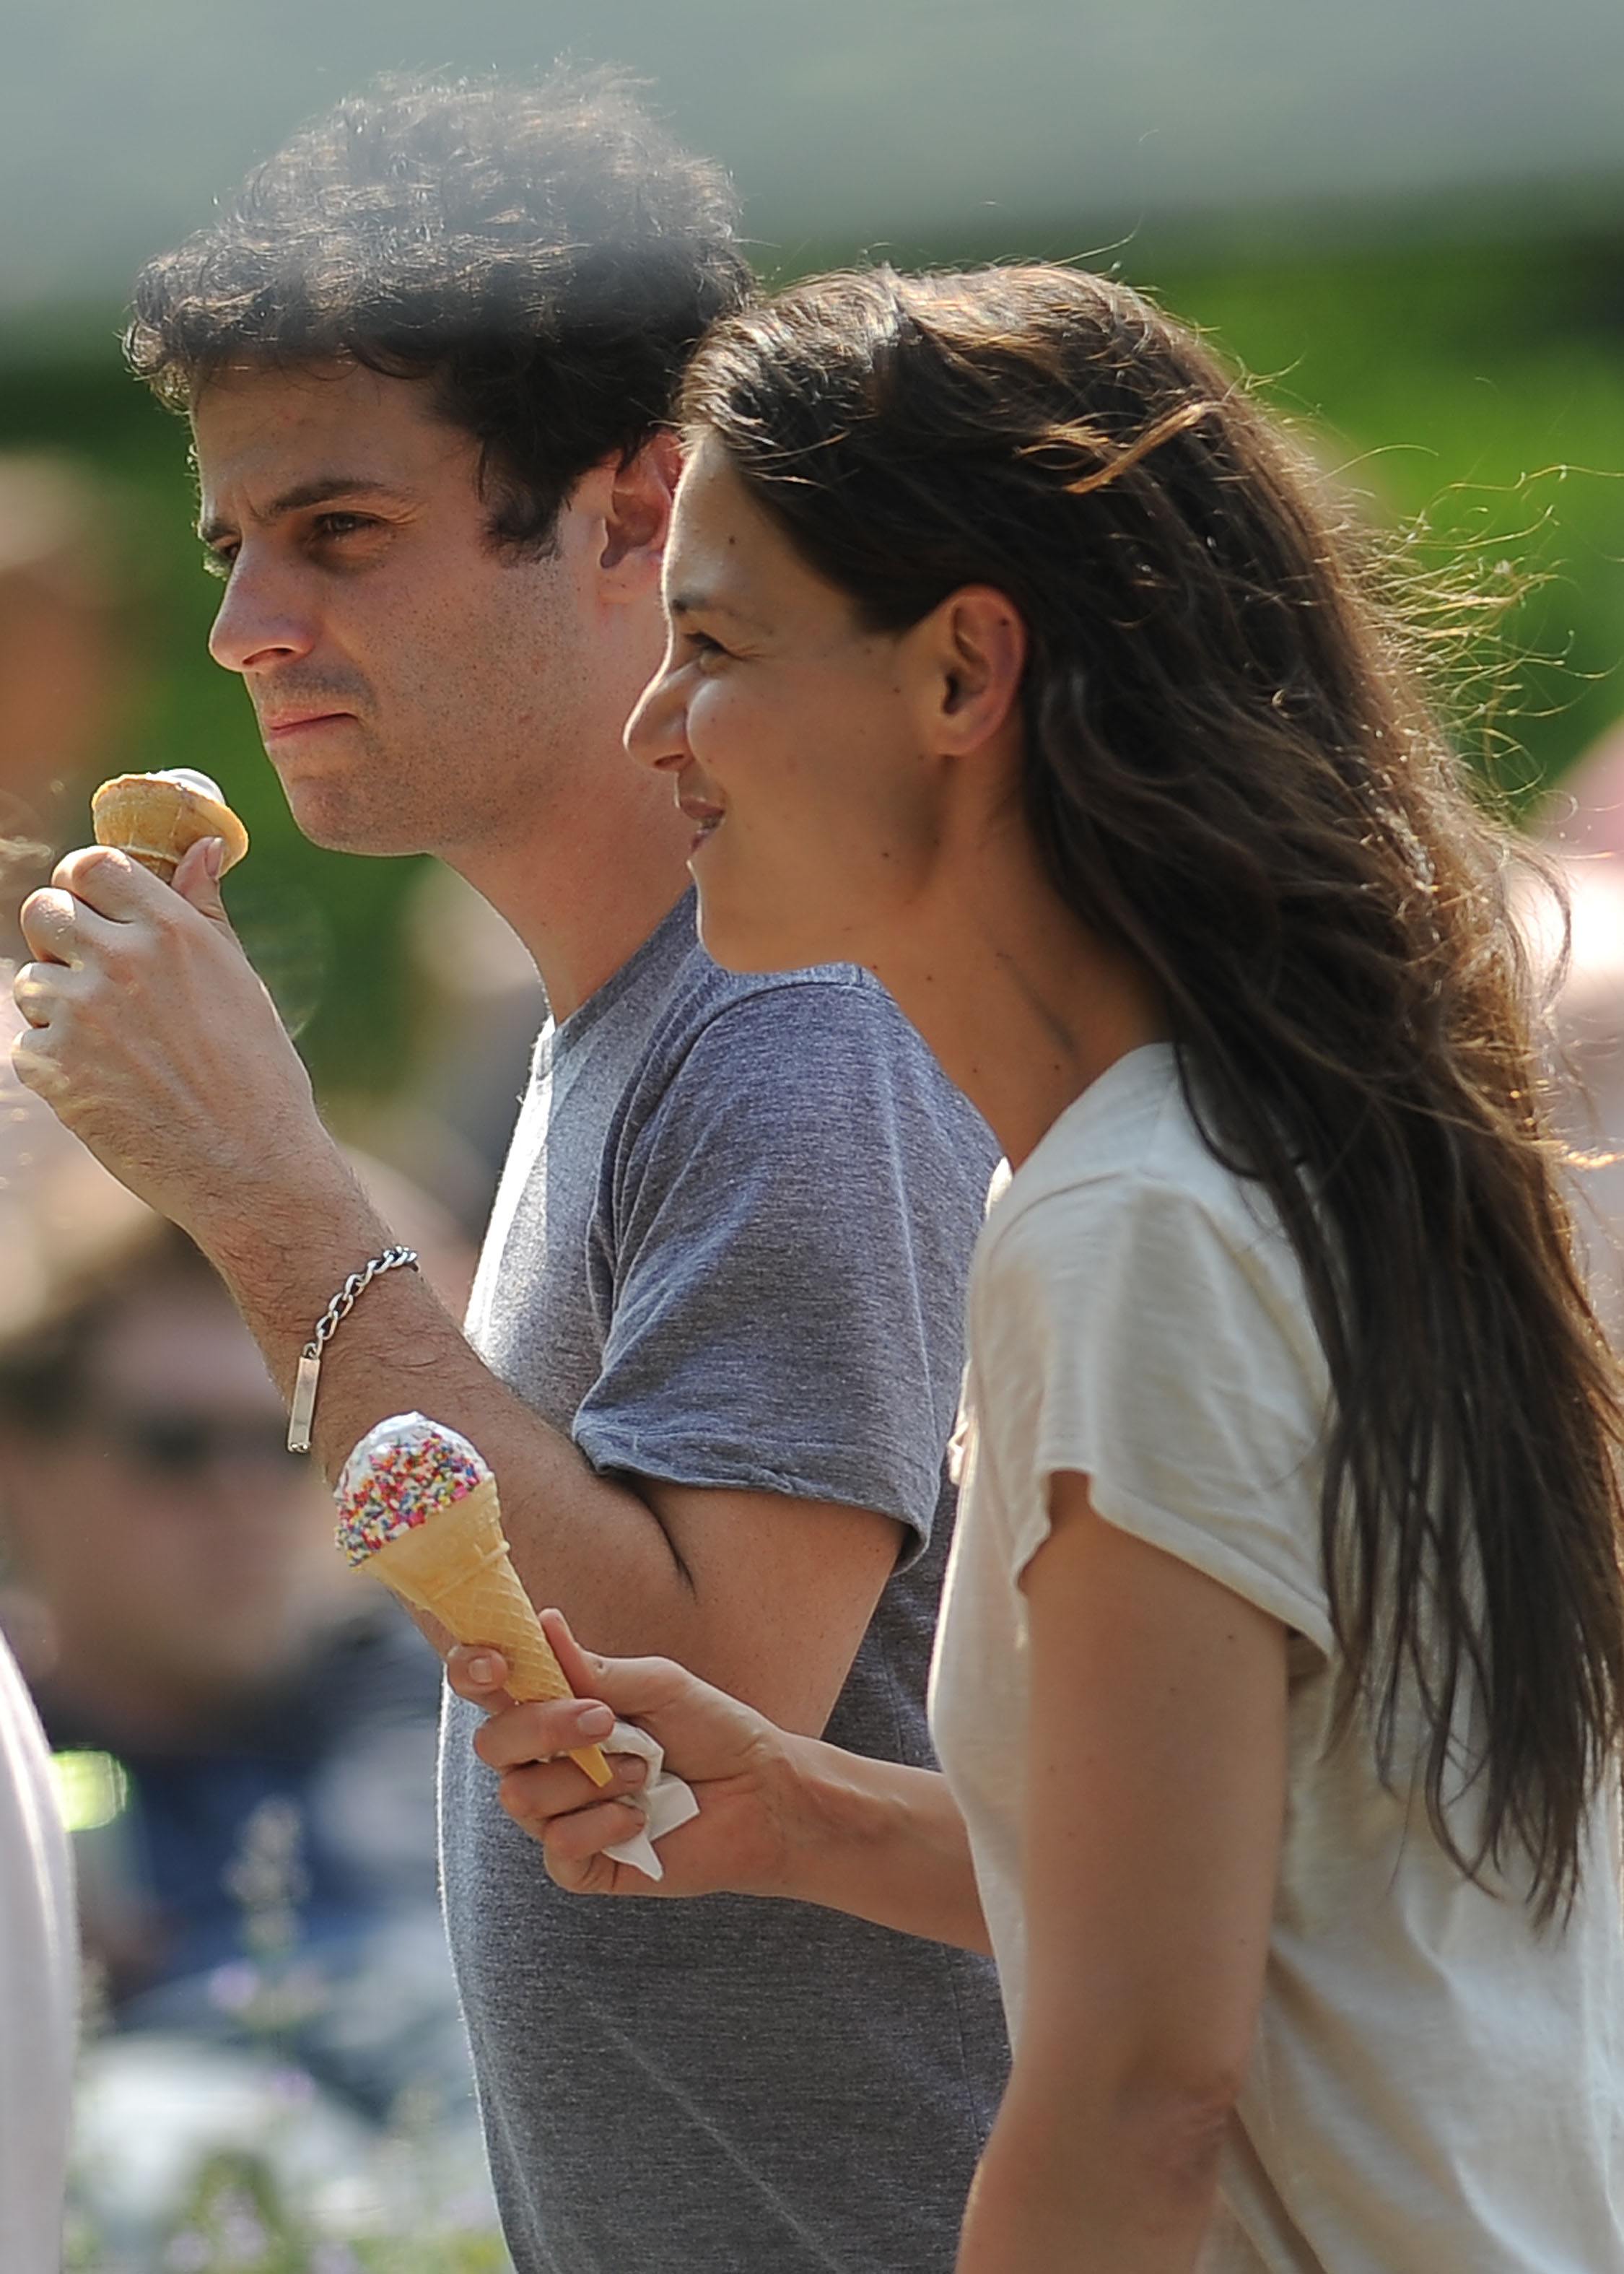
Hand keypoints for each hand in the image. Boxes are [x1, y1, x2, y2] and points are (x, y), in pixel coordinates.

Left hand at [11, 838, 331, 1240]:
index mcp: (173, 931)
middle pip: (43, 910)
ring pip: (29, 981)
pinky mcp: (55, 1067)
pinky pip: (26, 1043)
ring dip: (55, 1008)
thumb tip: (202, 847)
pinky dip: (54, 1064)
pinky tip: (104, 1086)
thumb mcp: (239, 981)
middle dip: (59, 939)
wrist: (251, 1168)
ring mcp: (84, 1014)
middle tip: (89, 976)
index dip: (84, 884)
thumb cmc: (258, 1076)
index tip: (92, 907)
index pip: (93, 864)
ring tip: (110, 1046)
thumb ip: (203, 910)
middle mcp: (124, 961)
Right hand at [448, 1609, 807, 1899]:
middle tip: (606, 1720)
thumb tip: (542, 1623)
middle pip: (491, 1744)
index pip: (487, 1688)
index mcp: (556, 1707)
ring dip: (590, 1779)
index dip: (473, 1671)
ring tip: (645, 1773)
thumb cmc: (713, 1730)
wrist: (763, 1794)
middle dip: (543, 1727)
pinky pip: (557, 1846)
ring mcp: (559, 1815)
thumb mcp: (659, 1685)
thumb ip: (595, 1669)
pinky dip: (602, 1825)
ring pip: (520, 1796)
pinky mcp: (580, 1864)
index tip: (497, 1664)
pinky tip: (640, 1818)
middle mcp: (545, 1761)